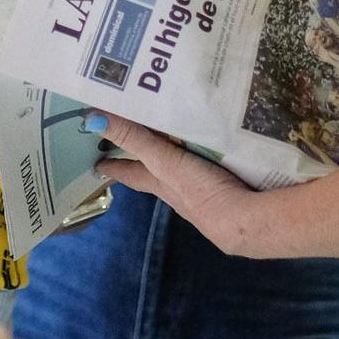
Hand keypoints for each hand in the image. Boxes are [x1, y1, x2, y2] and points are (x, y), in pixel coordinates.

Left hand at [91, 113, 256, 255]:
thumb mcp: (164, 162)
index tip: (96, 163)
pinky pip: (207, 164)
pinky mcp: (224, 184)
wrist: (244, 218)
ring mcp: (201, 188)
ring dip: (175, 152)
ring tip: (174, 133)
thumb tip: (94, 119)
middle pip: (154, 169)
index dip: (113, 166)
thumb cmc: (200, 192)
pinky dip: (203, 152)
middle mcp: (176, 187)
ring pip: (181, 167)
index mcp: (159, 182)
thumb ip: (136, 139)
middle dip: (144, 155)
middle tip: (133, 136)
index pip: (129, 172)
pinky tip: (212, 145)